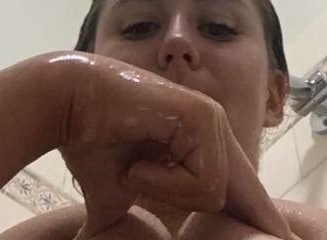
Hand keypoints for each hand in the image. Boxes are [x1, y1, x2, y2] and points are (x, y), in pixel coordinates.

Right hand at [56, 53, 289, 238]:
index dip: (254, 221)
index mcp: (202, 143)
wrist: (71, 100)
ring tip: (135, 172)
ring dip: (166, 194)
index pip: (239, 192)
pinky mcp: (203, 117)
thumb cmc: (93, 143)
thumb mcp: (124, 193)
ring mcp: (212, 120)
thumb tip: (126, 239)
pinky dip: (164, 183)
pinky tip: (137, 166)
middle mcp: (214, 129)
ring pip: (215, 194)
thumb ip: (140, 217)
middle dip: (246, 224)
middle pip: (246, 195)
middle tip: (241, 227)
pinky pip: (205, 181)